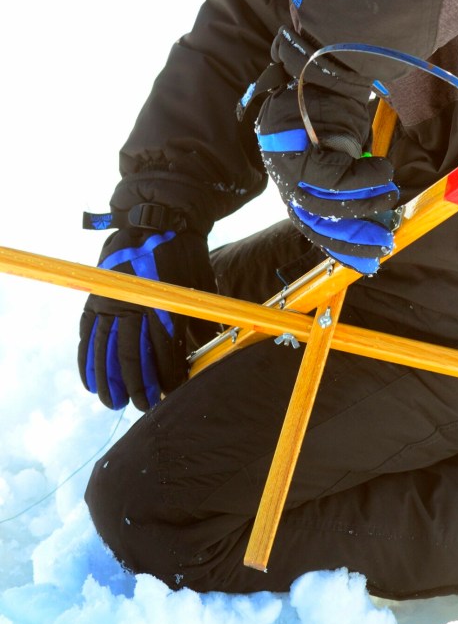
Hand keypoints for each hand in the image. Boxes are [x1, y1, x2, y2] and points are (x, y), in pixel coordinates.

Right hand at [78, 224, 215, 410]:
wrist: (156, 217)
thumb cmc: (184, 252)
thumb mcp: (200, 282)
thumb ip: (198, 316)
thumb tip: (204, 348)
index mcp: (162, 300)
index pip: (163, 348)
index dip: (167, 375)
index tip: (171, 393)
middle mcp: (134, 302)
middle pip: (132, 355)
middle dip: (138, 385)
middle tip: (143, 406)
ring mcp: (111, 300)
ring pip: (106, 349)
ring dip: (109, 380)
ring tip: (114, 403)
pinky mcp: (96, 297)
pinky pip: (87, 335)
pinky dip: (87, 360)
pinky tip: (90, 382)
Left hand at [256, 83, 398, 273]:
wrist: (330, 69)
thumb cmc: (339, 112)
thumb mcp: (346, 155)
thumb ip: (352, 188)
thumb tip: (378, 222)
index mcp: (293, 182)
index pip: (311, 225)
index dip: (340, 246)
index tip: (368, 261)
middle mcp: (282, 175)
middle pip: (312, 220)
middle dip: (351, 234)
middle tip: (384, 239)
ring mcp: (282, 162)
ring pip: (321, 202)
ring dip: (362, 204)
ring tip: (389, 193)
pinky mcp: (291, 145)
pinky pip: (328, 175)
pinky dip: (360, 179)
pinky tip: (382, 172)